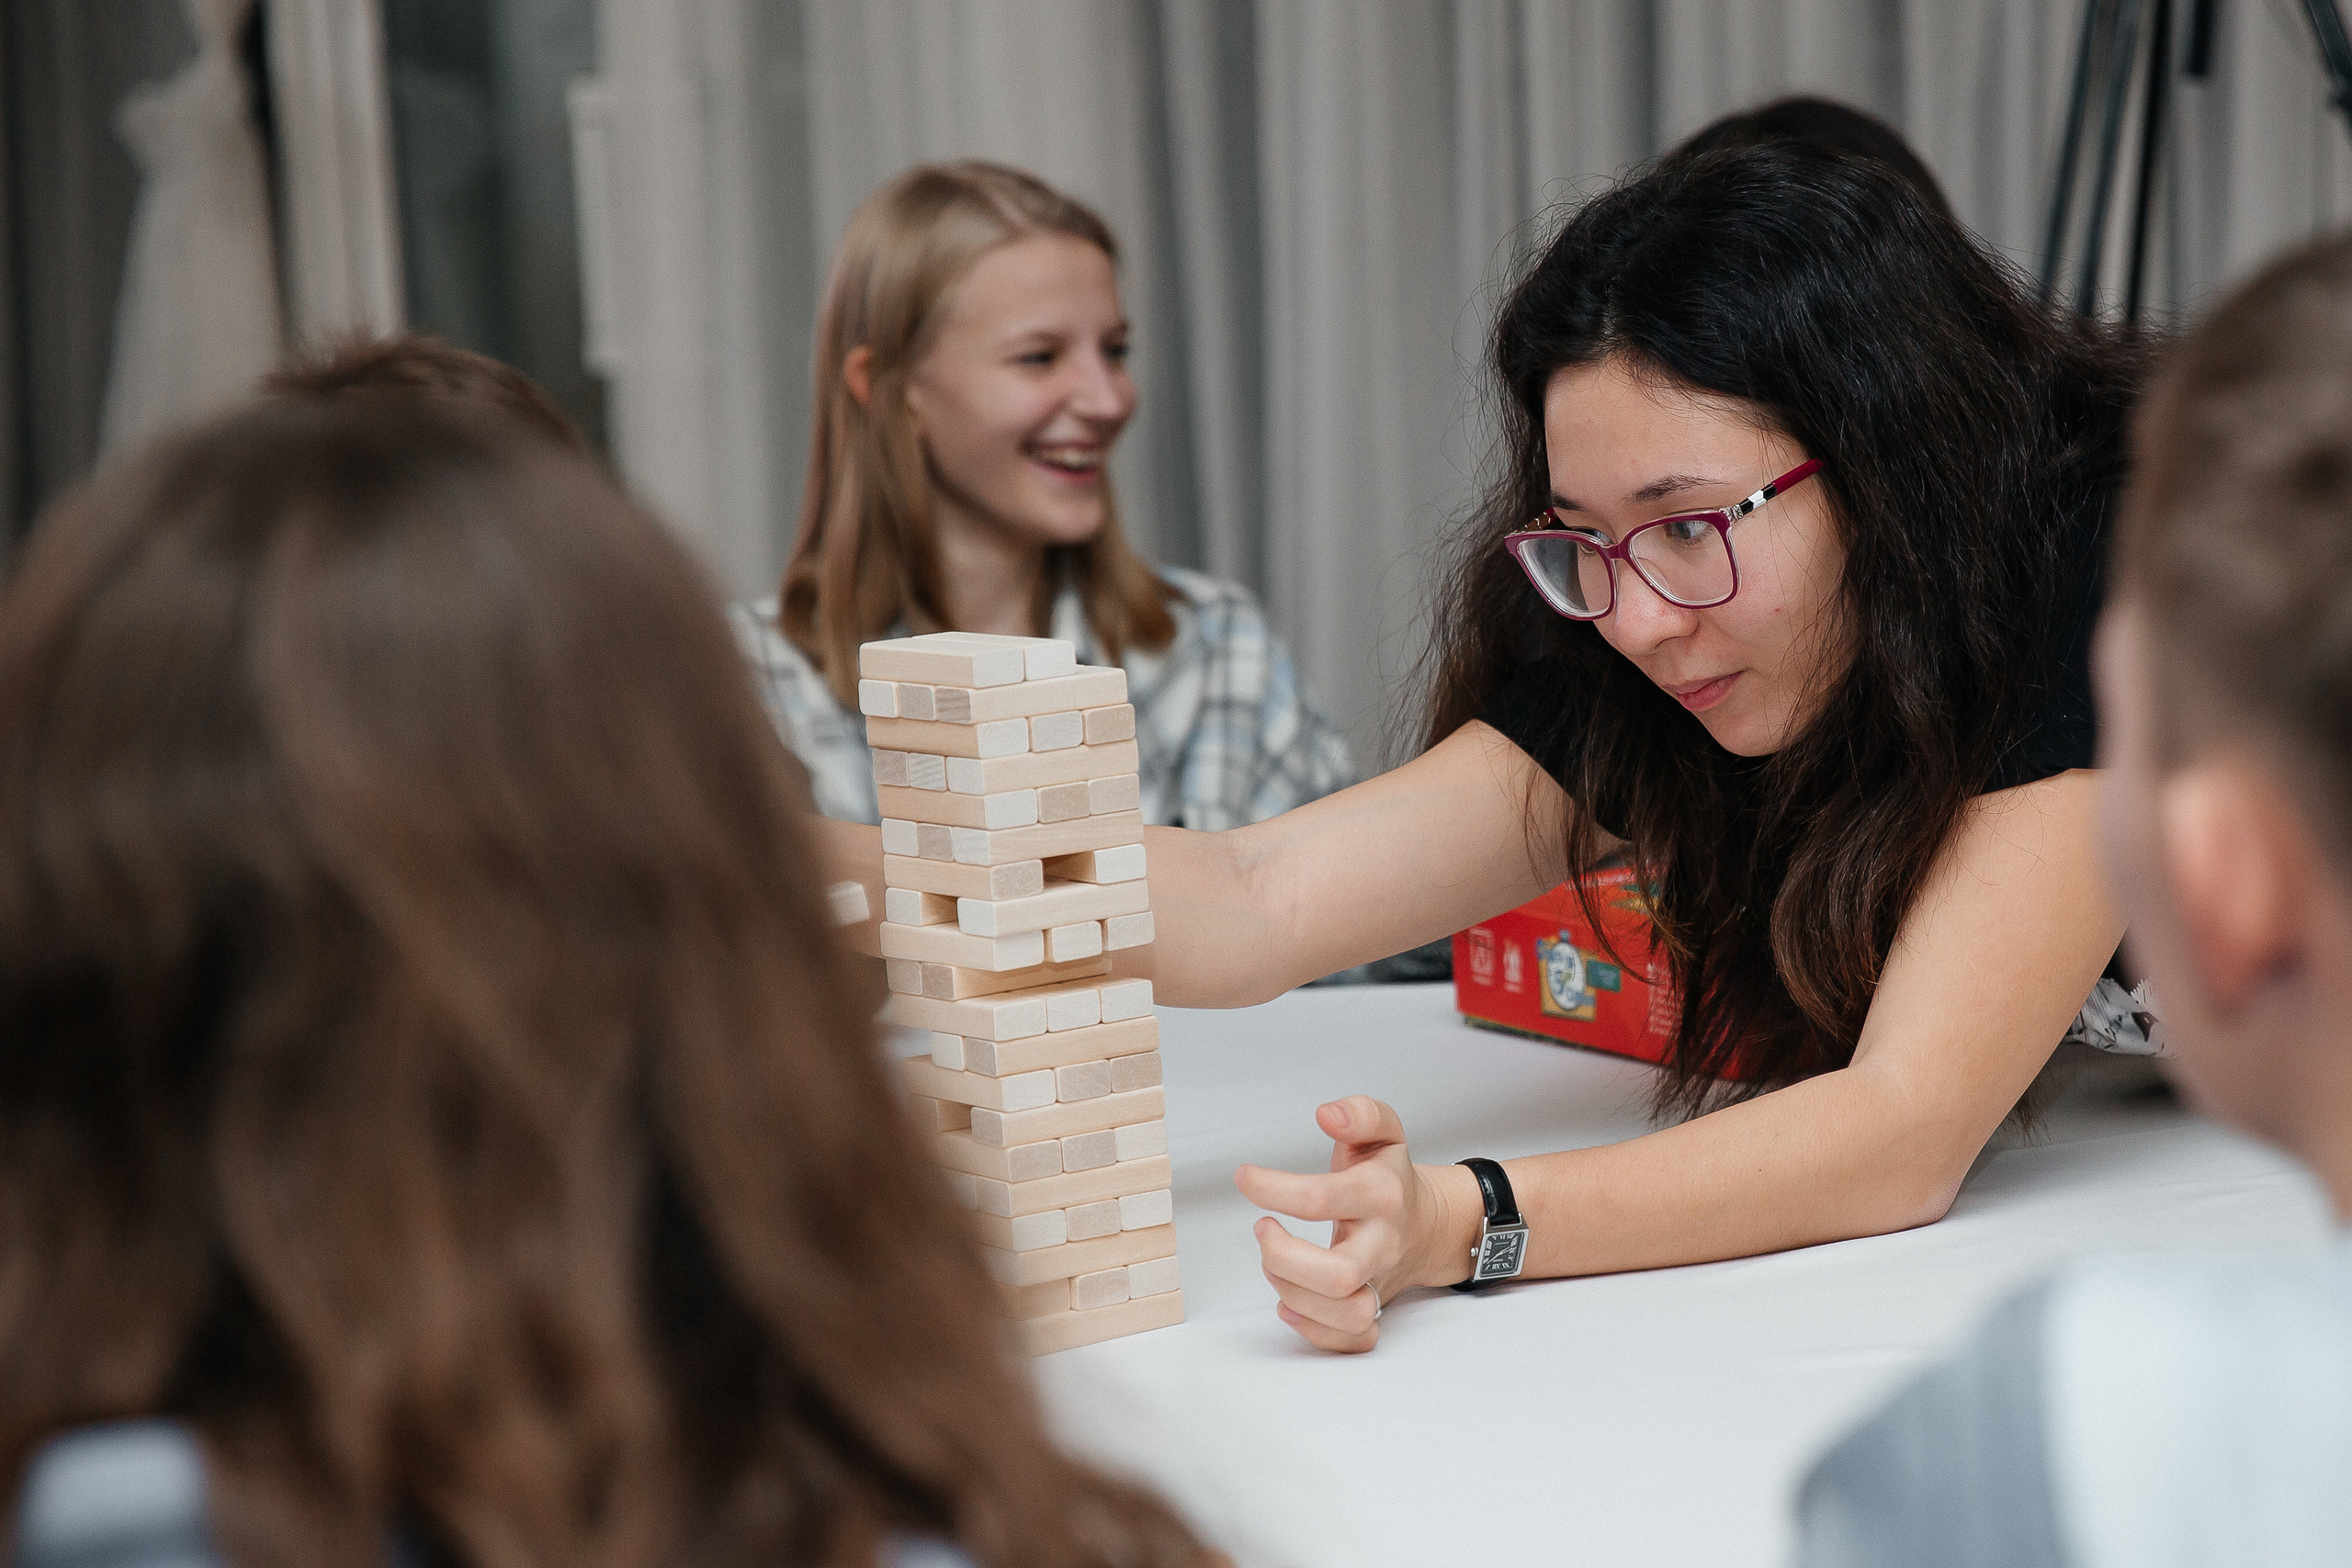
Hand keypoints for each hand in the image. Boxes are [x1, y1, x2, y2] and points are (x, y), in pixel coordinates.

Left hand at [1232, 1095, 1474, 1352]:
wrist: (1429, 1225)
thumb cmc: (1390, 1179)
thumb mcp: (1383, 1133)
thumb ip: (1360, 1114)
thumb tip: (1328, 1113)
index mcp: (1381, 1195)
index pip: (1322, 1198)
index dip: (1273, 1188)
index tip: (1246, 1178)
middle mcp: (1382, 1243)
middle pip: (1339, 1274)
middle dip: (1284, 1257)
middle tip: (1263, 1230)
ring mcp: (1381, 1282)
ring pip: (1348, 1314)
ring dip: (1295, 1294)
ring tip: (1273, 1263)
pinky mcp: (1378, 1311)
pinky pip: (1355, 1341)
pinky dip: (1317, 1332)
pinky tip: (1289, 1305)